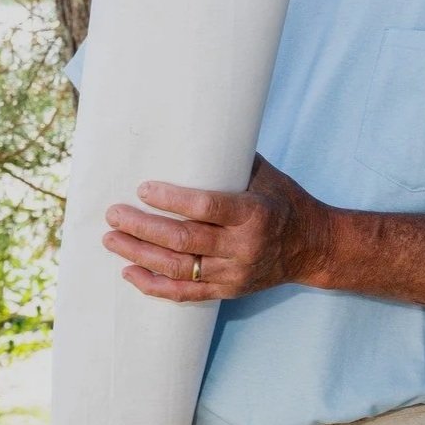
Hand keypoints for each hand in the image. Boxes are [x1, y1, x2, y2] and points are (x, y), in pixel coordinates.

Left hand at [102, 156, 332, 302]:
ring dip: (140, 255)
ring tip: (112, 239)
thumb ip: (231, 160)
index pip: (206, 208)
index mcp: (254, 213)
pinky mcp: (228, 291)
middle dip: (143, 227)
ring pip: (180, 269)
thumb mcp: (266, 175)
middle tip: (114, 213)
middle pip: (185, 240)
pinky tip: (129, 272)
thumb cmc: (285, 201)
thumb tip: (191, 131)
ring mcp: (234, 273)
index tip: (143, 189)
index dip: (172, 200)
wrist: (313, 246)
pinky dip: (155, 285)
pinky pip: (186, 294)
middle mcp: (243, 247)